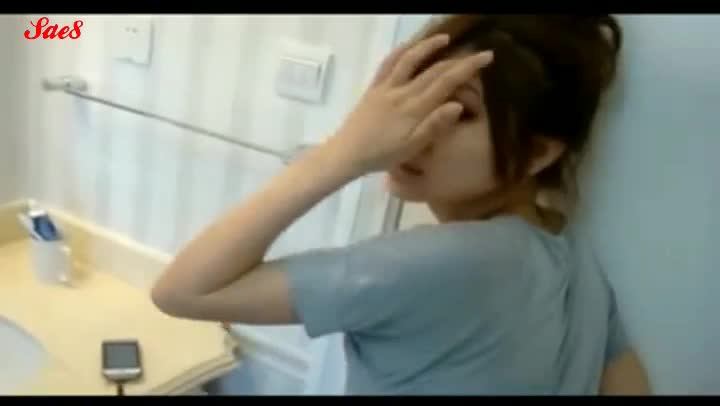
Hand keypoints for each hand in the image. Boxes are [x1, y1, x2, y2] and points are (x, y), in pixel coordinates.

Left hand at [326, 34, 493, 174]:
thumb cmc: (382, 155)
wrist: (347, 153)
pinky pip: (387, 64)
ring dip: (428, 46)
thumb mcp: (412, 147)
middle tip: (477, 53)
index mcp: (415, 108)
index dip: (468, 67)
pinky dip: (400, 51)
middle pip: (433, 69)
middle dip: (458, 59)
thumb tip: (458, 105)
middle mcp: (402, 92)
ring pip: (409, 59)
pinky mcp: (373, 88)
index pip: (446, 81)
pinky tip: (408, 46)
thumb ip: (434, 126)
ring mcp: (386, 87)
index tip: (487, 57)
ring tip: (444, 39)